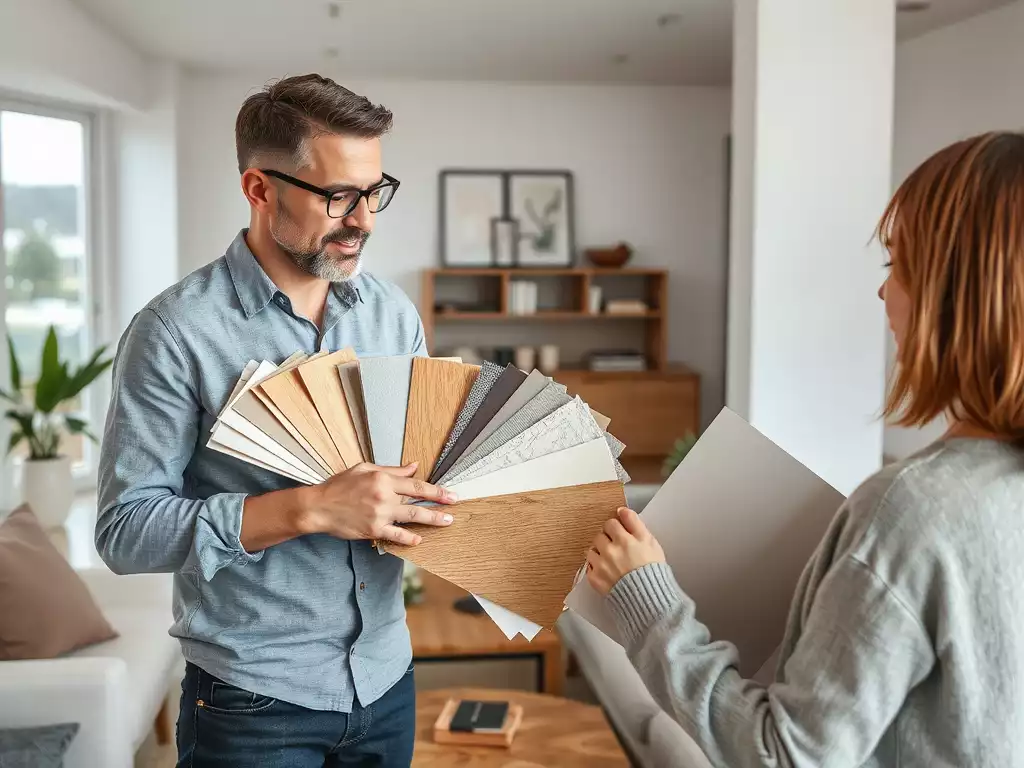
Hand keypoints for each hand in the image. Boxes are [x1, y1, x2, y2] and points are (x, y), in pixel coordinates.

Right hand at [304, 462, 456, 545]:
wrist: (318, 507)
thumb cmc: (339, 486)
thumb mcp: (364, 469)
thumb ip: (391, 470)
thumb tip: (414, 466)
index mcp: (382, 479)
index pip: (416, 484)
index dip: (436, 490)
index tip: (450, 493)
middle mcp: (383, 496)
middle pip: (418, 500)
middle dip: (440, 504)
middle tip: (455, 506)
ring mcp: (379, 515)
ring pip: (411, 517)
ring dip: (431, 520)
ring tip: (446, 521)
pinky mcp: (373, 530)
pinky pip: (396, 535)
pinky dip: (409, 538)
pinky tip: (419, 539)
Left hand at [586, 507, 665, 595]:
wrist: (648, 599)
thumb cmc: (653, 571)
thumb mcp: (651, 542)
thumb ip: (635, 523)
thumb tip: (621, 510)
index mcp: (626, 540)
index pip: (612, 522)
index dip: (617, 527)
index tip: (621, 533)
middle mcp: (611, 551)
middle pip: (601, 534)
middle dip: (608, 539)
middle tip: (617, 548)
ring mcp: (601, 565)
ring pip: (592, 549)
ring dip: (600, 552)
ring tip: (612, 561)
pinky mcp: (595, 578)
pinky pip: (589, 566)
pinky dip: (596, 567)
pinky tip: (607, 571)